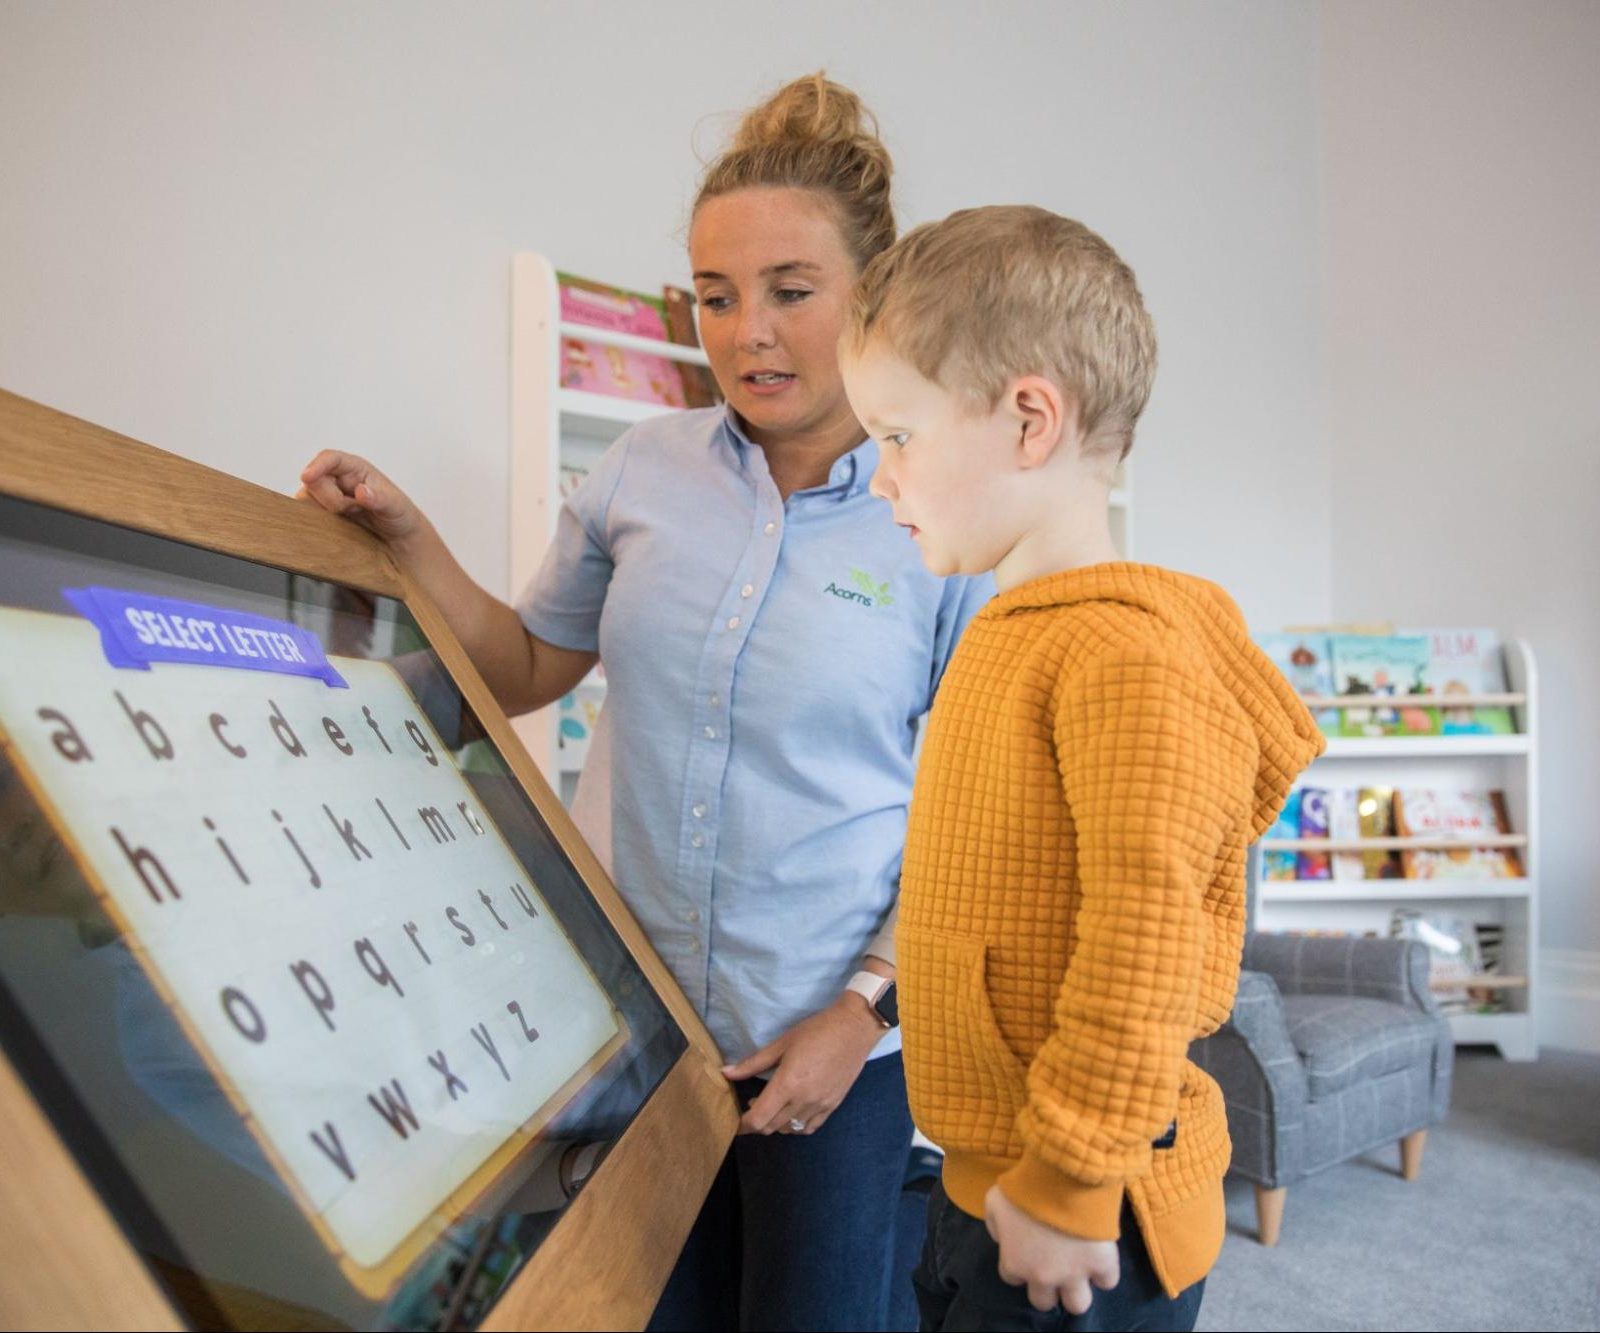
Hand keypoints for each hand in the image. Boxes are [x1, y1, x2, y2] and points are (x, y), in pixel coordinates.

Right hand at [296, 451, 426, 548]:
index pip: (330, 459)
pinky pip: (306, 516)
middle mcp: (337, 479)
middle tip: (355, 510)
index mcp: (355, 468)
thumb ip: (380, 499)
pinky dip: (318, 523)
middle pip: (314, 482)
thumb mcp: (396, 507)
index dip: (317, 466)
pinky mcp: (321, 514)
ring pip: (306, 500)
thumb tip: (361, 491)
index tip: (307, 477)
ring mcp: (326, 496)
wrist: (397, 538)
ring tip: (351, 518)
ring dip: (325, 513)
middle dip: (331, 500)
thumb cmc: (398, 515)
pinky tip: (339, 527)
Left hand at [722, 993, 884, 1135]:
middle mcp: (803, 1100)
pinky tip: (792, 1113)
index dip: (742, 1125)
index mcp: (788, 1084)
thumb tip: (725, 1073)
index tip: (734, 1122)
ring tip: (771, 1106)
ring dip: (775, 1124)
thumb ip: (753, 1063)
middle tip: (750, 1107)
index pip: (758, 1118)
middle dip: (756, 1123)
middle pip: (771, 1126)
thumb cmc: (815, 1031)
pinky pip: (809, 1127)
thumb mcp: (781, 1043)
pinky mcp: (833, 1106)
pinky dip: (796, 1126)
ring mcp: (820, 1105)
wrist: (854, 1029)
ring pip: (790, 1129)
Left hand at [984, 1185, 1119, 1315]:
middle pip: (1043, 1302)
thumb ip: (995, 1225)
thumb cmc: (1024, 1187)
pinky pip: (1107, 1281)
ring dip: (1075, 1291)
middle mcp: (1044, 1276)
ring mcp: (1075, 1274)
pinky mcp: (1102, 1264)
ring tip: (1078, 1271)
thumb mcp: (995, 1201)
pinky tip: (1099, 1255)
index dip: (1020, 1263)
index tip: (1028, 1250)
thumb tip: (1003, 1238)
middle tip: (1053, 1265)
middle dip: (1047, 1286)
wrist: (1061, 1176)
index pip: (1012, 1278)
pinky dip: (1104, 1271)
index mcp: (1015, 1263)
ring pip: (1077, 1305)